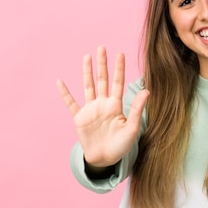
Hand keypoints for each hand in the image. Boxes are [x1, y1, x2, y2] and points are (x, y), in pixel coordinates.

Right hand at [57, 46, 148, 168]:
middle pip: (102, 80)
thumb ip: (137, 109)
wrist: (105, 160)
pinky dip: (65, 93)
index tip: (120, 54)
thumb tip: (147, 90)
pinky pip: (71, 103)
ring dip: (87, 72)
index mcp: (116, 106)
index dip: (119, 69)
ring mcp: (90, 110)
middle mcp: (103, 104)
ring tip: (87, 57)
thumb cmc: (121, 145)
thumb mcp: (132, 128)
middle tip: (102, 47)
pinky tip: (60, 82)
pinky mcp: (80, 118)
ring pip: (88, 86)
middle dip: (102, 64)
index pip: (118, 83)